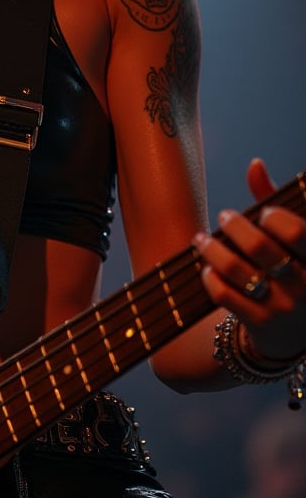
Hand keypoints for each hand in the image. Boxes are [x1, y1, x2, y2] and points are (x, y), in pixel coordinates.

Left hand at [195, 158, 305, 361]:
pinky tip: (206, 268)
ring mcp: (281, 306)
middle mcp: (304, 284)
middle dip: (234, 226)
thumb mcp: (296, 242)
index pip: (297, 232)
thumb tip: (254, 164)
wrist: (296, 333)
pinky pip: (224, 294)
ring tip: (201, 239)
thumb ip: (275, 201)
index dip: (274, 218)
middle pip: (260, 247)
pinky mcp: (259, 323)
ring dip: (211, 249)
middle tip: (224, 217)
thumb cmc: (293, 271)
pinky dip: (210, 276)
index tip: (262, 215)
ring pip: (236, 269)